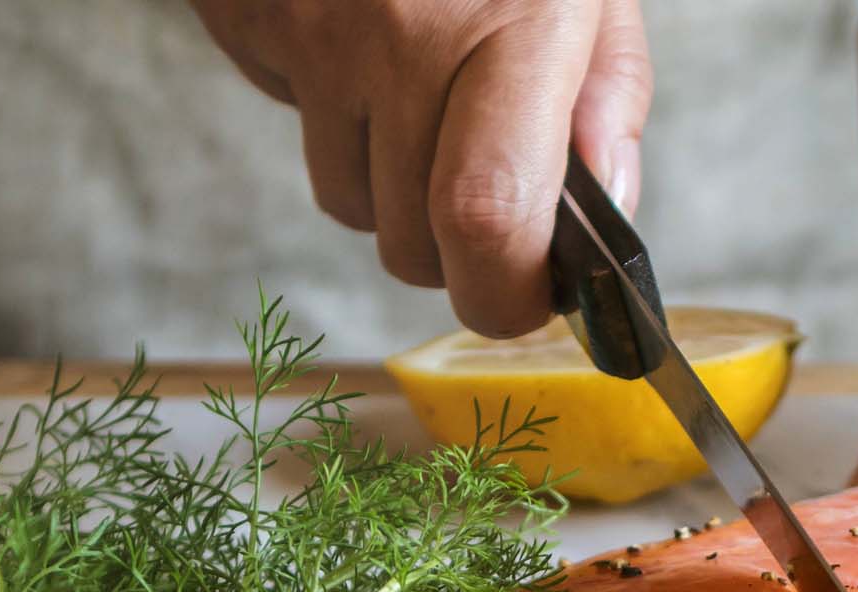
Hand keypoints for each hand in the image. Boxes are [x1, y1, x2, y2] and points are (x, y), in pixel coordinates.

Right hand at [190, 0, 652, 336]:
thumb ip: (608, 99)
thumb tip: (610, 218)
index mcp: (513, 24)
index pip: (486, 217)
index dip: (503, 295)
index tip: (526, 298)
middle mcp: (405, 34)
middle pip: (411, 243)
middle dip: (452, 251)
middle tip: (481, 185)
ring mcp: (317, 32)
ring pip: (347, 202)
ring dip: (387, 183)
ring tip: (418, 88)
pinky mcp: (248, 20)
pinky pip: (292, 125)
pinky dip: (329, 113)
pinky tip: (359, 42)